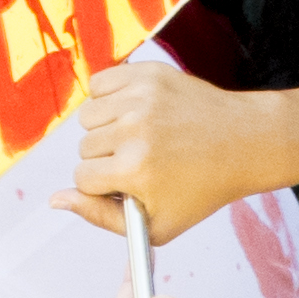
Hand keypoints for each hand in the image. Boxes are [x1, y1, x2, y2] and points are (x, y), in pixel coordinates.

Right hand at [62, 60, 273, 240]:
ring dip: (107, 128)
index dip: (105, 185)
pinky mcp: (148, 73)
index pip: (82, 178)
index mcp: (134, 170)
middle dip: (107, 158)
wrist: (243, 142)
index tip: (132, 182)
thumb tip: (55, 199)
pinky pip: (99, 83)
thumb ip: (100, 217)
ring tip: (141, 136)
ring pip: (88, 116)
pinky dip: (110, 98)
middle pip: (84, 147)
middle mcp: (134, 130)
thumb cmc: (200, 189)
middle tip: (145, 159)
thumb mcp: (156, 224)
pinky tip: (136, 111)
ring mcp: (141, 97)